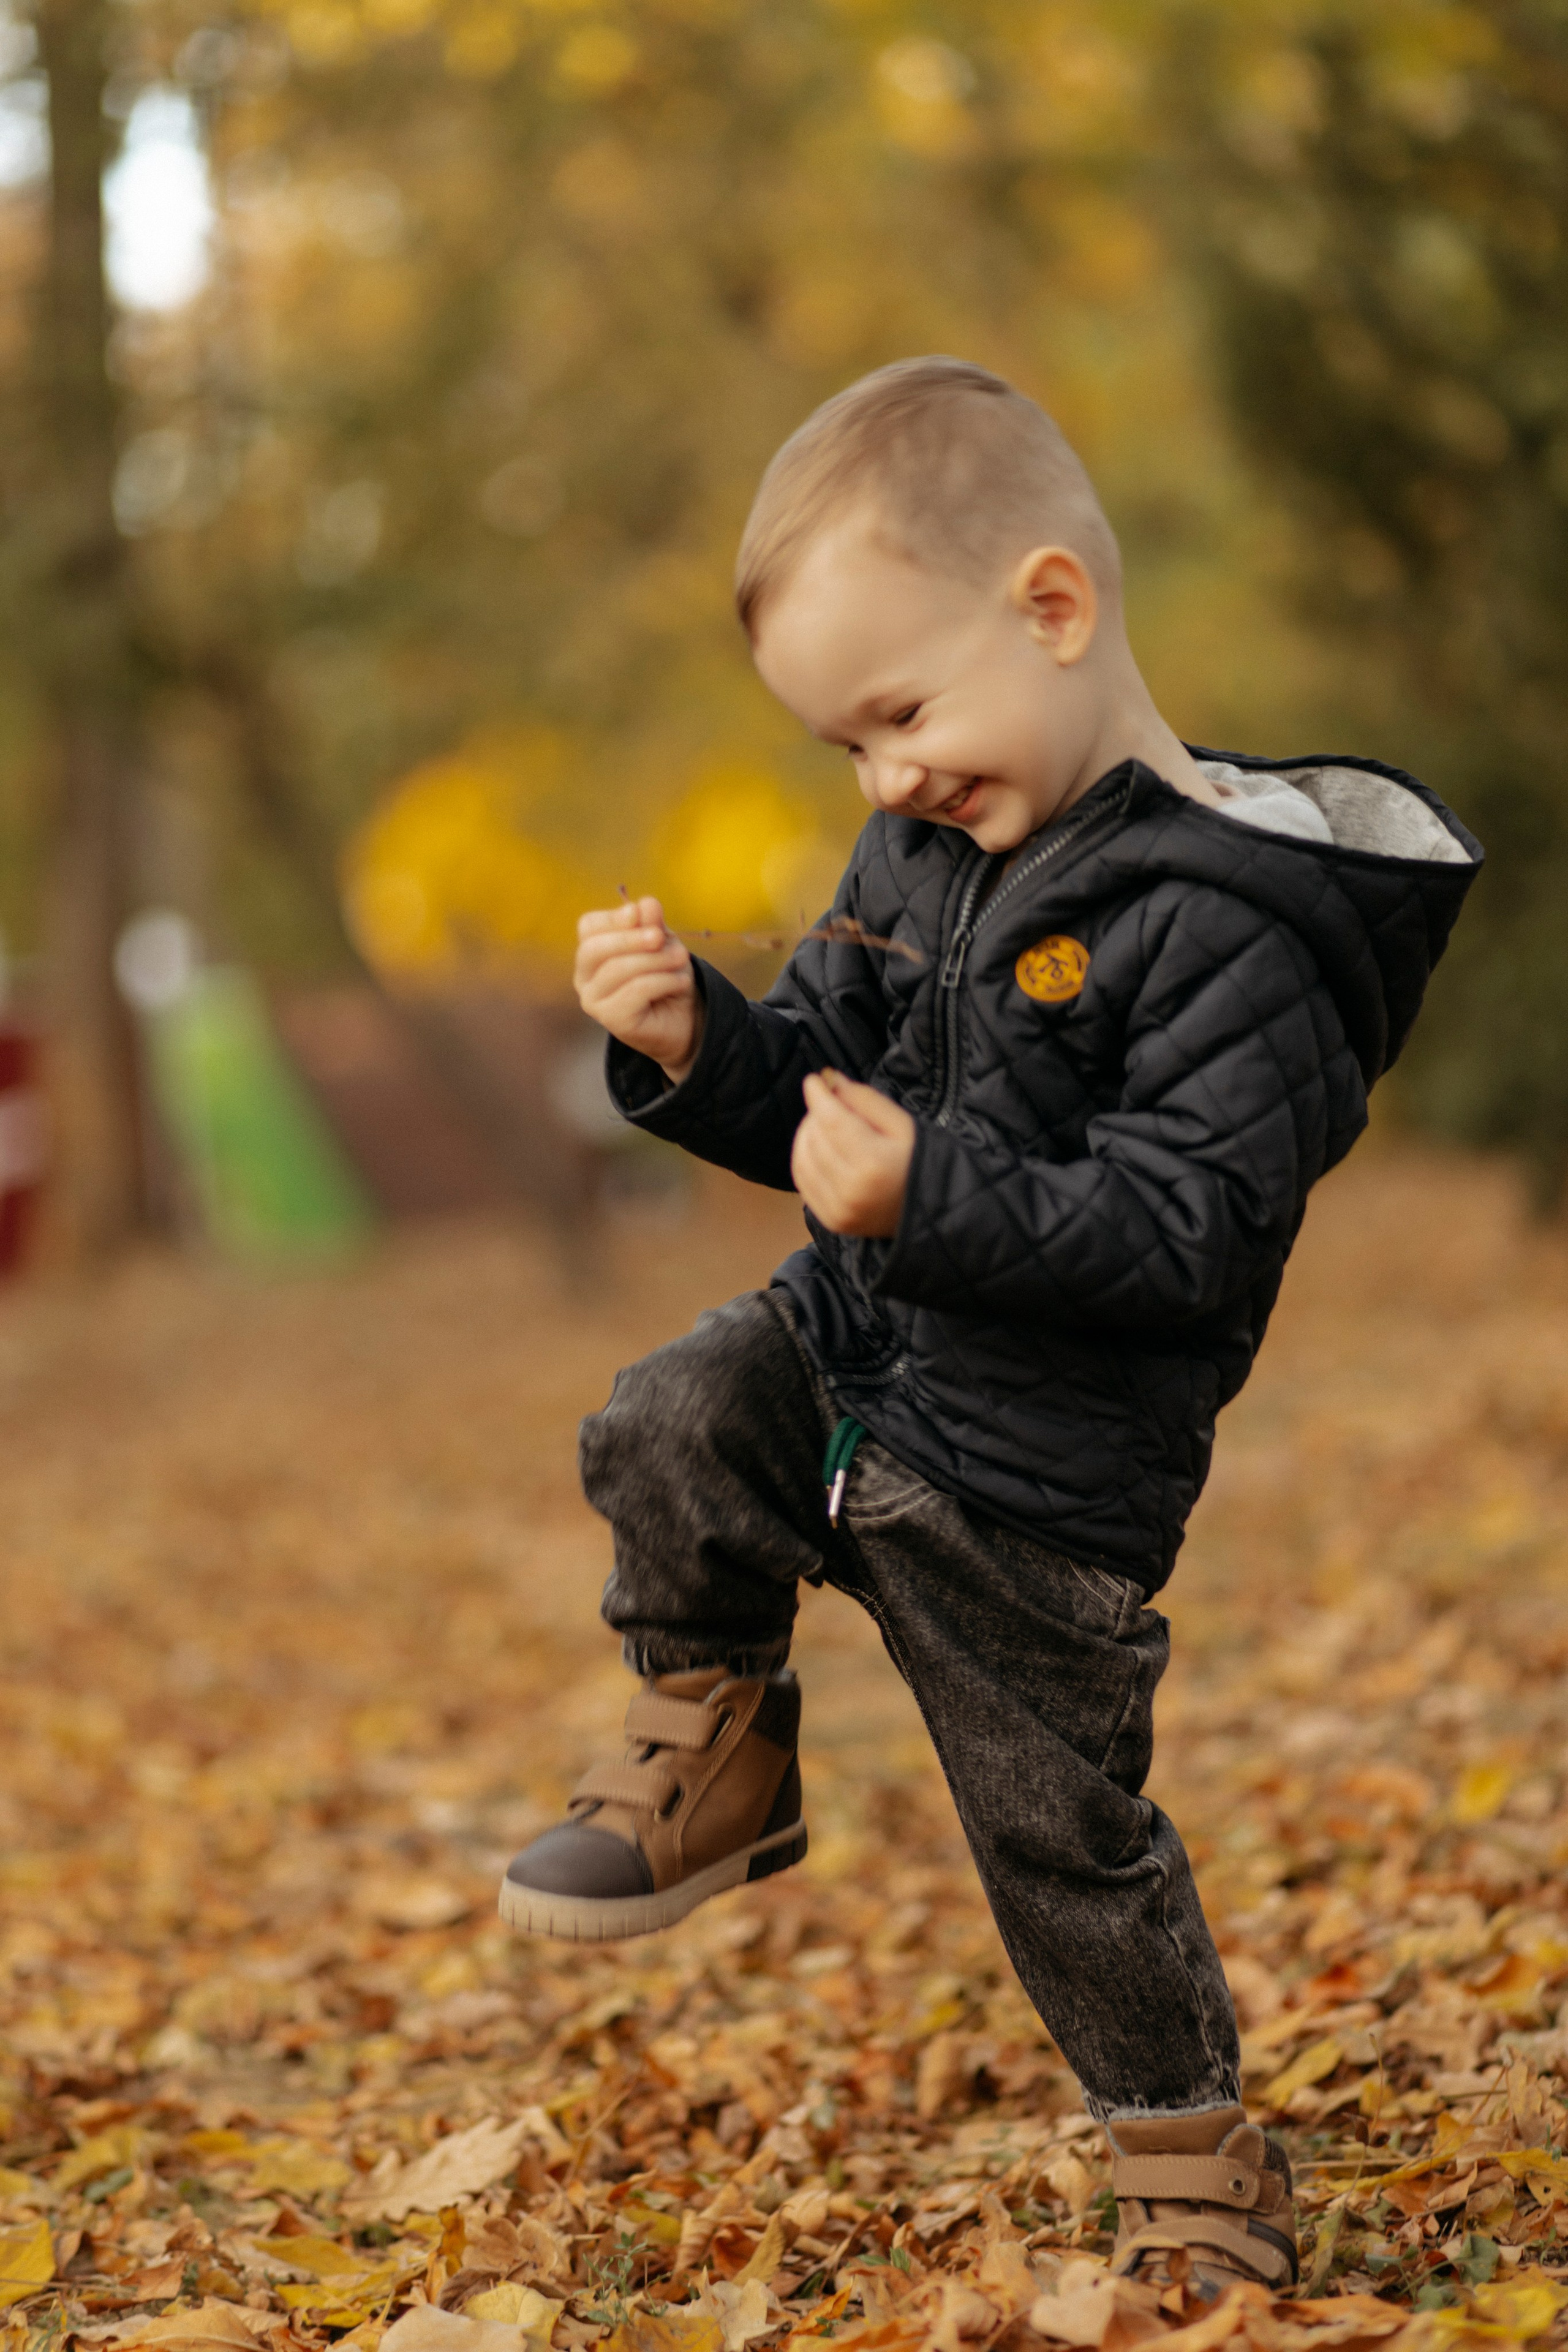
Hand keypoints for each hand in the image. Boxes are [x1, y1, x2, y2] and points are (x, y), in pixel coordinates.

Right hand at [575, 897, 703, 1083]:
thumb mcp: (663, 944)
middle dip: (630, 938)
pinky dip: (664, 980)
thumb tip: (646, 903)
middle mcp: (585, 978)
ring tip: (682, 959)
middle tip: (660, 936)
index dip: (613, 918)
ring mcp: (594, 1002)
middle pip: (594, 949)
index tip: (638, 912)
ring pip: (618, 969)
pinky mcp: (612, 1020)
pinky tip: (680, 982)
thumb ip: (652, 925)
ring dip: (657, 959)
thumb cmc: (667, 976)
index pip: (588, 927)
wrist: (685, 1020)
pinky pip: (637, 990)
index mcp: (592, 954)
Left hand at [792, 1069, 915, 1237]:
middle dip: (816, 1114)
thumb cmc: (919, 1160)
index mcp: (873, 1162)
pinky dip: (805, 1159)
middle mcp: (851, 1189)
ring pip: (802, 1158)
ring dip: (807, 1135)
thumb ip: (864, 1099)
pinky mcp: (831, 1220)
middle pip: (815, 1138)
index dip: (818, 1096)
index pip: (832, 1121)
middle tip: (830, 1105)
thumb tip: (830, 1081)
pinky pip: (803, 1182)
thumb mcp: (902, 1124)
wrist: (934, 1209)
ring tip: (824, 1126)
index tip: (814, 1080)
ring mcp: (839, 1209)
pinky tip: (819, 1150)